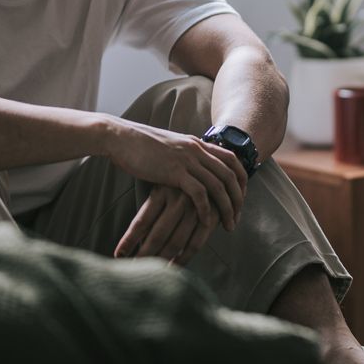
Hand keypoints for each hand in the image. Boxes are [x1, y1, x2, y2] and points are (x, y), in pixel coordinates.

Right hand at [105, 119, 247, 233]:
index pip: (232, 159)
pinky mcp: (174, 172)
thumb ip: (186, 154)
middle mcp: (197, 150)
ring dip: (226, 208)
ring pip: (218, 186)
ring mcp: (186, 160)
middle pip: (230, 176)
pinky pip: (198, 193)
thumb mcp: (171, 146)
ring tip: (228, 225)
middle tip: (237, 218)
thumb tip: (193, 166)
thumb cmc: (141, 145)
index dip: (242, 178)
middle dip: (238, 199)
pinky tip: (205, 222)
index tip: (242, 196)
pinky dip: (205, 209)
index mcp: (198, 143)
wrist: (121, 137)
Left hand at [115, 184, 216, 265]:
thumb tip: (133, 239)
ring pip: (176, 241)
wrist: (216, 169)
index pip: (142, 221)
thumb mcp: (164, 188)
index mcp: (162, 190)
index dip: (129, 240)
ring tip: (150, 273)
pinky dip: (183, 258)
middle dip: (144, 255)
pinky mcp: (210, 217)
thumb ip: (151, 211)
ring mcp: (195, 209)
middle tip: (133, 270)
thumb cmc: (182, 184)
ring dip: (162, 259)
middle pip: (157, 234)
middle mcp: (178, 199)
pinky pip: (195, 244)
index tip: (119, 255)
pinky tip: (173, 267)